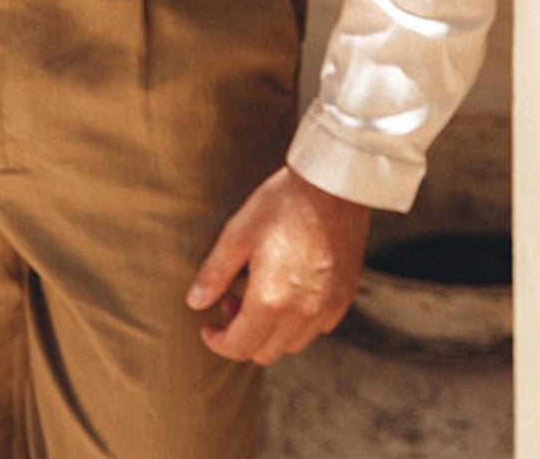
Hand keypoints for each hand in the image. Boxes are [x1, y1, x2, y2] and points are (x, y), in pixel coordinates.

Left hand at [187, 167, 369, 365]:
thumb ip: (215, 273)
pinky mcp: (343, 299)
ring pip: (291, 344)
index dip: (218, 341)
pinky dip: (299, 322)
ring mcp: (326, 309)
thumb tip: (195, 302)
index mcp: (270, 301)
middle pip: (265, 352)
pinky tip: (291, 291)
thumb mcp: (238, 233)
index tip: (209, 325)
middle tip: (232, 301)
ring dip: (271, 331)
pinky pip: (317, 328)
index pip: (239, 346)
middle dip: (242, 335)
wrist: (333, 186)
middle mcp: (301, 315)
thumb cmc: (282, 204)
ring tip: (261, 294)